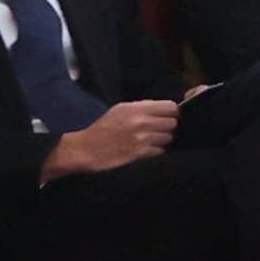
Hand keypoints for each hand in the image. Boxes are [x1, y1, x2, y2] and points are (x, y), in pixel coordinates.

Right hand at [44, 100, 182, 178]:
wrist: (86, 149)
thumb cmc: (102, 128)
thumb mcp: (120, 110)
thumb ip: (142, 106)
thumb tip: (161, 107)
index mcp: (136, 109)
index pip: (170, 107)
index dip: (172, 112)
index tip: (168, 115)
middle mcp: (141, 122)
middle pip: (172, 122)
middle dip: (168, 125)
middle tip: (160, 128)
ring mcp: (142, 138)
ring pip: (169, 137)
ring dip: (163, 139)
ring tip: (153, 139)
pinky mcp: (140, 153)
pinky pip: (160, 150)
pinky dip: (157, 150)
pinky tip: (148, 148)